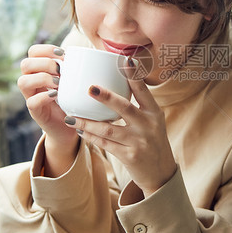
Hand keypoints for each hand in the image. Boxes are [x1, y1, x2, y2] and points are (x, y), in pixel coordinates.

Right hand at [18, 44, 78, 175]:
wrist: (77, 127)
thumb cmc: (81, 99)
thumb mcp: (83, 81)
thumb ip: (88, 67)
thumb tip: (114, 54)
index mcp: (43, 70)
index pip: (33, 51)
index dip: (46, 49)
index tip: (64, 54)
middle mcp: (34, 82)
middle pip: (25, 64)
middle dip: (44, 62)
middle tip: (62, 69)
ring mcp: (32, 97)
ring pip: (23, 81)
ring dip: (43, 78)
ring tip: (60, 82)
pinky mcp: (36, 113)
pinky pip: (32, 101)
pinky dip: (44, 96)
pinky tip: (57, 95)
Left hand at [65, 75, 176, 197]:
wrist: (160, 172)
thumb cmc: (152, 140)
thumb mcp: (153, 120)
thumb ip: (139, 105)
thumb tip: (117, 82)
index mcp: (154, 112)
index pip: (143, 91)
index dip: (134, 75)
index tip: (125, 60)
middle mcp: (148, 125)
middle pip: (125, 108)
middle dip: (106, 97)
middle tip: (90, 88)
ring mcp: (138, 141)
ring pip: (108, 129)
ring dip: (87, 122)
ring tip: (71, 115)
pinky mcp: (129, 156)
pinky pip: (105, 143)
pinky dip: (90, 136)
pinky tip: (79, 130)